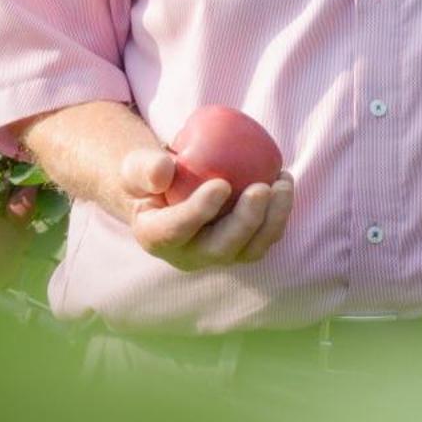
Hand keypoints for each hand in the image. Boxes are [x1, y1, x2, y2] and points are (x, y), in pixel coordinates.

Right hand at [119, 147, 294, 271]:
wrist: (168, 189)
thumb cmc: (151, 174)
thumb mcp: (137, 166)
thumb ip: (144, 167)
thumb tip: (163, 171)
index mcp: (156, 237)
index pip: (176, 231)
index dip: (199, 211)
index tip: (221, 184)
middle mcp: (188, 255)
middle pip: (220, 249)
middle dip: (246, 222)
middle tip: (262, 188)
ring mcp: (217, 254)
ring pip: (250, 250)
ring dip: (272, 220)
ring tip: (283, 183)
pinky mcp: (240, 246)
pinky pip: (264, 238)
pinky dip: (279, 215)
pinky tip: (284, 182)